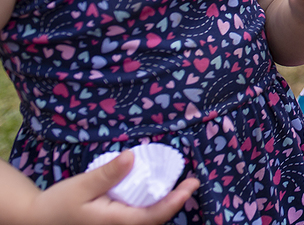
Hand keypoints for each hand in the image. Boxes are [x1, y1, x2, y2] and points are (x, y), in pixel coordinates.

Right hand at [24, 151, 198, 224]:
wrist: (38, 220)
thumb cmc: (58, 204)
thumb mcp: (81, 185)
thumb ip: (108, 174)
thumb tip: (132, 157)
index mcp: (114, 222)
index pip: (152, 215)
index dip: (174, 201)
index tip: (191, 186)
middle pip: (154, 219)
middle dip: (175, 202)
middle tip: (193, 181)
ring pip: (148, 219)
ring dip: (166, 204)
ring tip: (183, 185)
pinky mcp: (115, 224)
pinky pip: (138, 217)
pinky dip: (152, 205)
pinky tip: (158, 191)